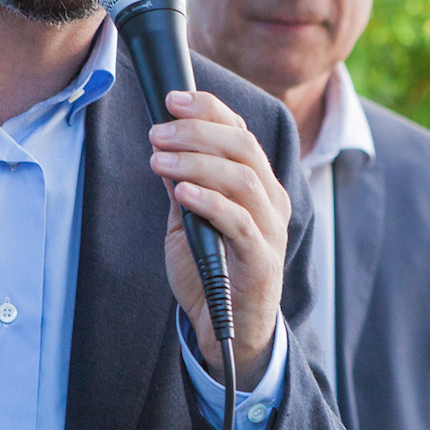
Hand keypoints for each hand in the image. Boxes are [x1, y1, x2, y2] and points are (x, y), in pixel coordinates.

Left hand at [150, 90, 290, 388]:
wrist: (226, 331)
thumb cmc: (210, 271)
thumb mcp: (188, 220)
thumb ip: (183, 184)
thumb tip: (163, 144)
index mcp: (257, 183)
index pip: (240, 132)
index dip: (209, 110)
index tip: (171, 99)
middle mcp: (271, 200)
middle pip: (243, 147)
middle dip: (198, 131)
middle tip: (158, 131)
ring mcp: (270, 229)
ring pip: (243, 178)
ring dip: (197, 162)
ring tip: (160, 158)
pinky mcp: (261, 259)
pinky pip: (240, 222)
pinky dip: (210, 201)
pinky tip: (182, 191)